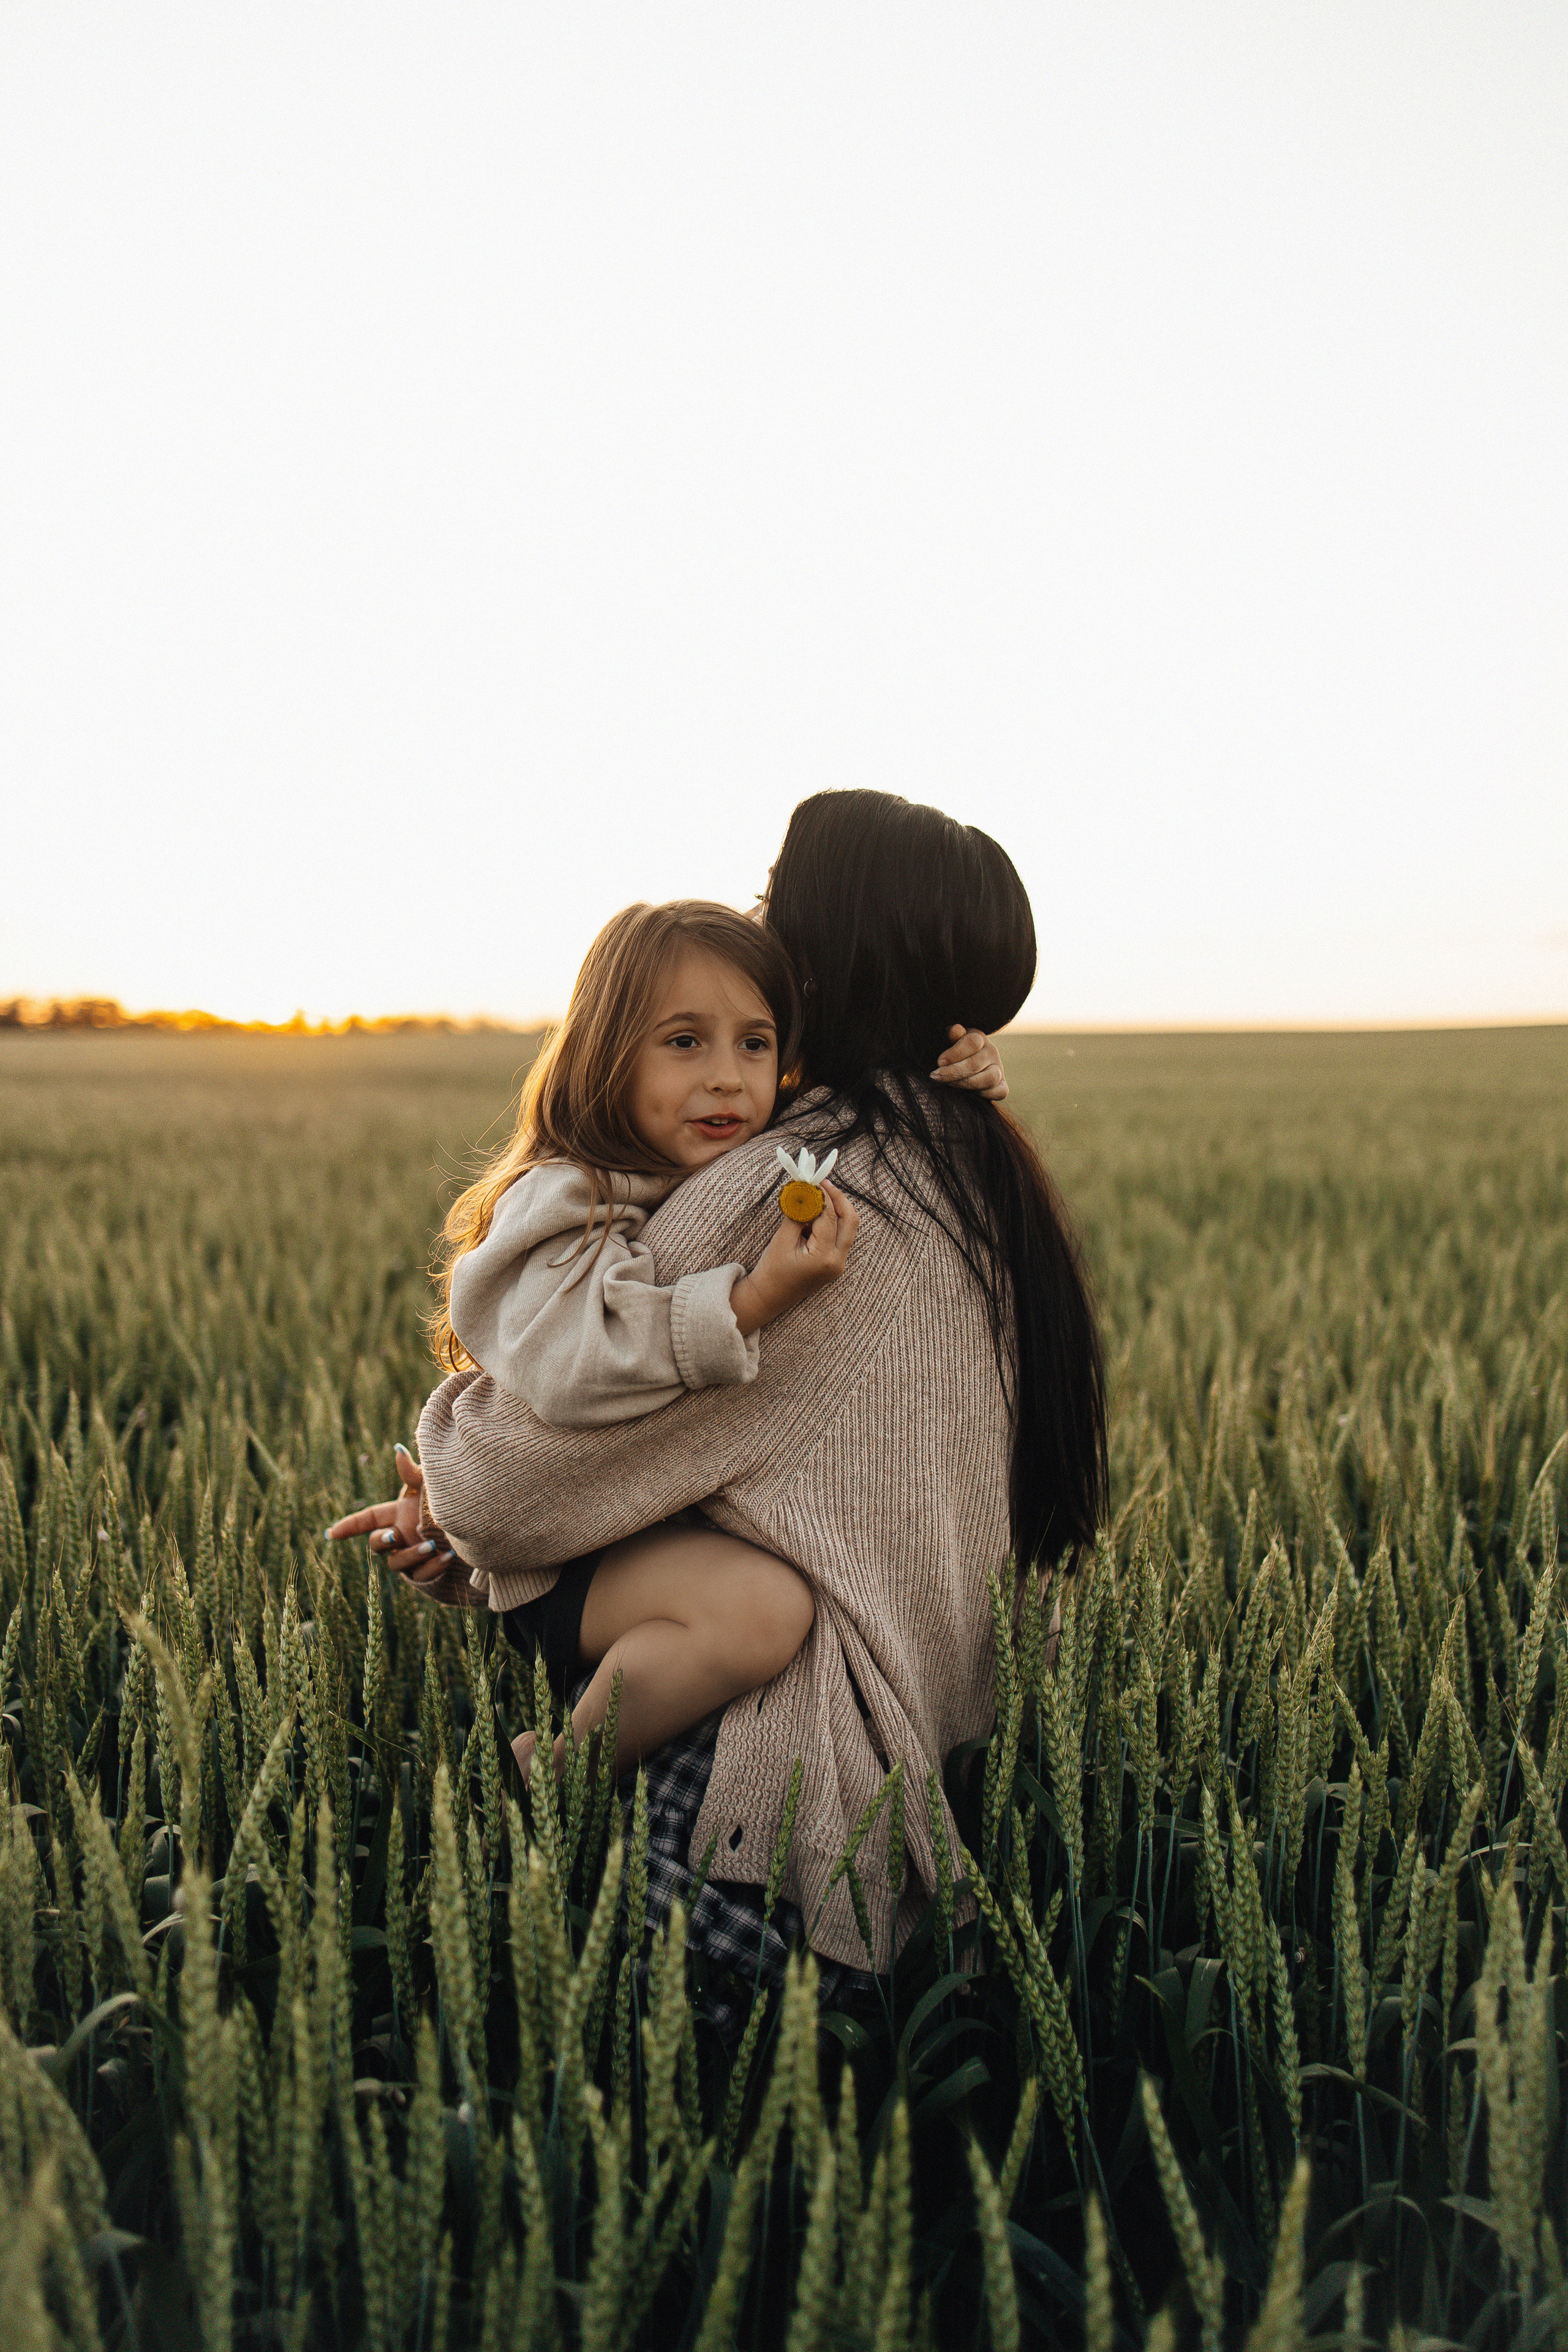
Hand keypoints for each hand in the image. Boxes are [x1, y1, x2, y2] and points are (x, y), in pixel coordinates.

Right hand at [324, 1444, 456, 1587]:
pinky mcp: (428, 1573)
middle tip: (392, 1536)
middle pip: (376, 1543)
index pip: (368, 1519)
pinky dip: (432, 1567)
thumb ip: (415, 1473)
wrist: (486, 1526)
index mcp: (399, 1514)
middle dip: (379, 1541)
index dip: (349, 1526)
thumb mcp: (435, 1486)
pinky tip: (448, 1557)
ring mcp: (413, 1557)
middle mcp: (402, 1536)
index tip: (330, 1534)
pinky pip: (422, 1576)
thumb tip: (399, 1449)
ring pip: (397, 1563)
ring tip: (432, 1546)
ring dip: (411, 1555)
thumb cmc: (458, 1501)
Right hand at [730, 1178, 859, 1333]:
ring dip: (837, 1209)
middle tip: (824, 1184)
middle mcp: (837, 1262)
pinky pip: (840, 1236)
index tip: (814, 1181)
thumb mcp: (782, 1239)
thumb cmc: (771, 1270)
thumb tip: (806, 1191)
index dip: (823, 1196)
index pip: (829, 1217)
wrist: (769, 1297)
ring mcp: (839, 1264)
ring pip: (848, 1228)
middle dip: (839, 1199)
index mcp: (824, 1258)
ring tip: (819, 1196)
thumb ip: (798, 1214)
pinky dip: (833, 1222)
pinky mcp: (835, 1264)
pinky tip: (817, 1213)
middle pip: (850, 1221)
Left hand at [930, 1024, 1007, 1101]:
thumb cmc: (953, 1051)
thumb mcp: (951, 1039)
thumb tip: (955, 1030)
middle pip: (976, 1063)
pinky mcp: (1002, 1086)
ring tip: (949, 1085)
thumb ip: (952, 1035)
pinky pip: (1001, 1092)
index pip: (972, 1043)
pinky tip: (968, 1093)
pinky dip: (986, 1094)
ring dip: (966, 1083)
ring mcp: (999, 1070)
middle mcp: (991, 1053)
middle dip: (953, 1072)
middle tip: (936, 1076)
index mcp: (979, 1038)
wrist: (965, 1064)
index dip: (955, 1053)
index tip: (940, 1062)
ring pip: (989, 1078)